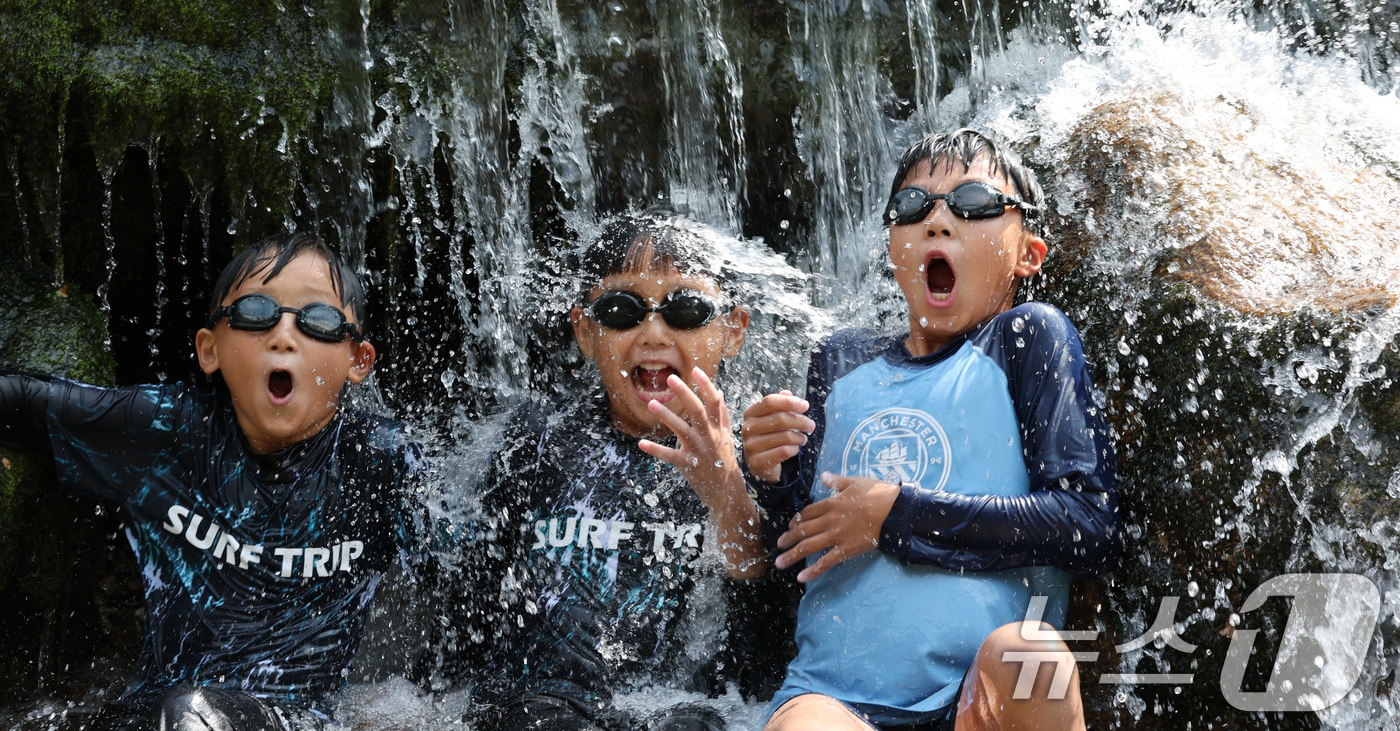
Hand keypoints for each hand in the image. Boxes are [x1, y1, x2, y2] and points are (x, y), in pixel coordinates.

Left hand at [638, 368, 739, 500]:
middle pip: (698, 411)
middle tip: (670, 378)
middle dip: (685, 393)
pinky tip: (641, 443)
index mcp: (719, 428)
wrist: (727, 492)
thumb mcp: (727, 437)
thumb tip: (718, 392)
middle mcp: (710, 437)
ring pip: (682, 430)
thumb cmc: (725, 461)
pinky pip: (670, 456)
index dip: (706, 386)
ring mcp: (699, 451)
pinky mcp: (688, 465)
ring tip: (651, 403)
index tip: (696, 370)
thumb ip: (722, 415)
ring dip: (666, 416)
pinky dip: (656, 450)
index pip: (714, 402)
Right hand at [741, 391, 814, 482]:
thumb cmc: (768, 437)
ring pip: (784, 436)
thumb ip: (779, 405)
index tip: (805, 405)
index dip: (789, 402)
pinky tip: (794, 449)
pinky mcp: (758, 461)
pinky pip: (784, 451)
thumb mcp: (772, 419)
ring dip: (799, 437)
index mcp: (750, 414)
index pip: (770, 401)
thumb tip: (787, 393)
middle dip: (800, 421)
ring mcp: (751, 446)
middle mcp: (747, 428)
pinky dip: (794, 449)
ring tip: (803, 439)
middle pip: (780, 418)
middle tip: (811, 425)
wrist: (760, 464)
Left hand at [776, 472, 900, 582]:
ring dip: (792, 555)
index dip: (795, 520)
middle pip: (803, 530)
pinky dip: (813, 570)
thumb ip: (836, 480)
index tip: (789, 527)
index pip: (807, 513)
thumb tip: (823, 476)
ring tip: (780, 563)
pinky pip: (826, 562)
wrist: (895, 511)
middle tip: (778, 546)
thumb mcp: (855, 481)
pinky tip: (802, 578)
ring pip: (808, 547)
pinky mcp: (846, 550)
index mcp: (831, 503)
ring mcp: (837, 536)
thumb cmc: (878, 494)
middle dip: (788, 539)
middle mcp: (829, 520)